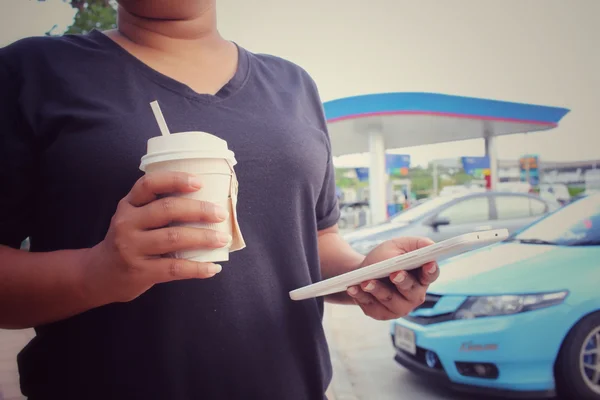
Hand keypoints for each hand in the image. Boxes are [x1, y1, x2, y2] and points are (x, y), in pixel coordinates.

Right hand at [84, 171, 229, 303]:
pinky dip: (197, 268)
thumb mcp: (133, 218)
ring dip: (203, 238)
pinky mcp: (139, 272)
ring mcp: (131, 248)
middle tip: (220, 214)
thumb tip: (206, 203)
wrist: (99, 275)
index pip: (149, 184)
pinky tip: (213, 268)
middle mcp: (127, 223)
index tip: (199, 182)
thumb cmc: (128, 241)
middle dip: (199, 210)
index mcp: (128, 205)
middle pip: (167, 209)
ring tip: (222, 239)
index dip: (175, 180)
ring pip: (173, 238)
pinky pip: (174, 268)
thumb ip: (157, 209)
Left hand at [346, 237, 439, 319]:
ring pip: (390, 300)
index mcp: (421, 277)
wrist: (363, 272)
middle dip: (403, 281)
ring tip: (366, 281)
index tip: (428, 264)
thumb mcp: (398, 246)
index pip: (431, 275)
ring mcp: (399, 307)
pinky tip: (353, 288)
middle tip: (394, 274)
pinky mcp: (381, 313)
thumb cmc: (385, 258)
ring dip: (378, 290)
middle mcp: (414, 295)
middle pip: (412, 291)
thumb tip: (430, 245)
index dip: (431, 270)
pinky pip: (372, 306)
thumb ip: (415, 245)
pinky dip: (361, 296)